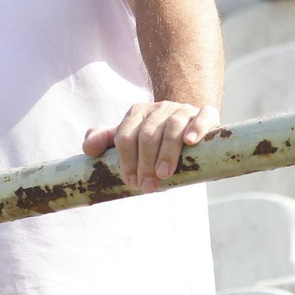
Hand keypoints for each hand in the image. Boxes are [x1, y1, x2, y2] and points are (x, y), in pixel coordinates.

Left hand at [82, 103, 220, 193]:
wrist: (185, 125)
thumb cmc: (152, 139)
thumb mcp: (126, 139)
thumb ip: (103, 141)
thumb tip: (89, 148)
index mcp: (137, 113)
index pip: (126, 135)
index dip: (127, 160)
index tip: (131, 182)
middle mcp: (159, 108)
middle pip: (148, 134)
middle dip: (146, 162)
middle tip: (148, 186)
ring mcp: (183, 109)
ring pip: (173, 127)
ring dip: (167, 152)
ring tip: (164, 174)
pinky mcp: (204, 113)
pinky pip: (203, 116)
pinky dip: (197, 128)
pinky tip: (190, 142)